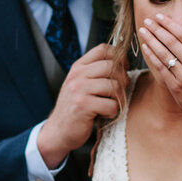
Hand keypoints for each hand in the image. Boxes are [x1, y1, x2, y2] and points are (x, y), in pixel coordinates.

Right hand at [37, 44, 126, 168]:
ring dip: (119, 98)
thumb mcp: (80, 85)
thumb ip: (95, 72)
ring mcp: (79, 90)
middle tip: (120, 91)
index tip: (123, 68)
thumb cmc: (75, 108)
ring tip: (111, 104)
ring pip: (114, 85)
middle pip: (111, 66)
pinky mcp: (83, 106)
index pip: (102, 49)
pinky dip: (113, 112)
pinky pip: (111, 105)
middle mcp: (77, 75)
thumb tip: (123, 64)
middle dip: (123, 79)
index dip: (119, 57)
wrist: (58, 131)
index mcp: (78, 67)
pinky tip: (104, 115)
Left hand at [138, 16, 181, 122]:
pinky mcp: (175, 86)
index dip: (170, 25)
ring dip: (151, 41)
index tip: (160, 17)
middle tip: (147, 20)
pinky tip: (146, 47)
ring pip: (164, 54)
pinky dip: (152, 56)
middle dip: (158, 29)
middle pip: (172, 42)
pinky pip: (161, 68)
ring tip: (143, 31)